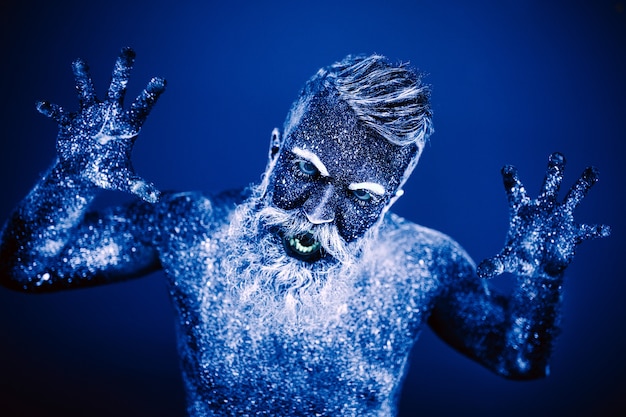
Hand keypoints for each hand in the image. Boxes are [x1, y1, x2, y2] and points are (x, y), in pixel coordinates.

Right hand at [36, 47, 165, 202]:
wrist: (83, 173)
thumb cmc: (108, 173)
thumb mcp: (124, 180)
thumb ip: (139, 186)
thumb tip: (155, 197)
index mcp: (127, 126)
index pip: (142, 107)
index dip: (151, 94)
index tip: (161, 79)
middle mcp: (109, 115)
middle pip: (118, 89)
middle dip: (123, 71)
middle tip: (129, 50)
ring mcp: (89, 116)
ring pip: (87, 91)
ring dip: (84, 78)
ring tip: (79, 62)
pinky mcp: (70, 123)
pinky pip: (60, 114)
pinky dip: (52, 110)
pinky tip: (41, 105)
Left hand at [477, 152, 609, 277]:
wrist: (538, 270)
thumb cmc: (519, 260)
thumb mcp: (506, 262)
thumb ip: (495, 264)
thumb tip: (482, 271)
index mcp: (522, 211)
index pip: (515, 191)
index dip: (511, 179)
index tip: (507, 167)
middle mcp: (543, 209)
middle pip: (549, 185)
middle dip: (554, 170)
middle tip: (558, 155)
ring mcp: (559, 218)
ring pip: (573, 196)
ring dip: (583, 184)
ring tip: (592, 170)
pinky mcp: (572, 233)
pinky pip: (586, 230)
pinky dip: (595, 230)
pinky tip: (604, 229)